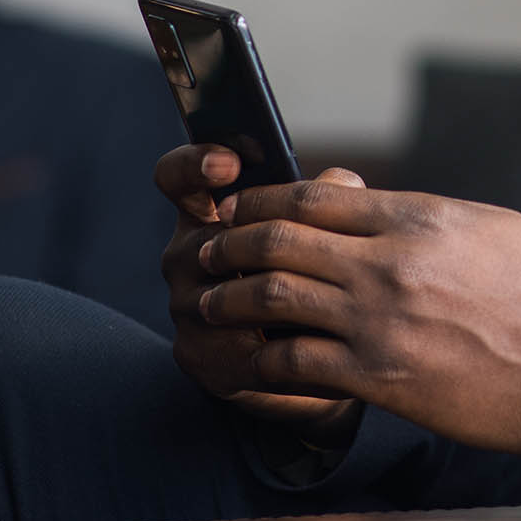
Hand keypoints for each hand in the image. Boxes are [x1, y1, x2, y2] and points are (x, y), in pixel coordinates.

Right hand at [155, 144, 362, 439]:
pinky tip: (312, 344)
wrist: (320, 357)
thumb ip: (329, 202)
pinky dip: (273, 344)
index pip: (179, 178)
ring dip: (273, 300)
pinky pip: (228, 345)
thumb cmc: (318, 279)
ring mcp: (185, 305)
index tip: (229, 162)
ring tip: (324, 304)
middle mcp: (186, 254)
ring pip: (219, 295)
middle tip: (306, 255)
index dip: (195, 164)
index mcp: (210, 213)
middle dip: (259, 249)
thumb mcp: (326, 235)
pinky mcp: (195, 352)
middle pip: (204, 239)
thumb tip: (341, 182)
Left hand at [195, 179, 520, 457]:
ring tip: (211, 302)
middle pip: (279, 238)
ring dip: (230, 298)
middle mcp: (392, 263)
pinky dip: (262, 359)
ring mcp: (380, 321)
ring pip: (272, 296)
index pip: (318, 195)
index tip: (239, 206)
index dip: (264, 197)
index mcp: (421, 218)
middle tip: (209, 250)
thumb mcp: (496, 229)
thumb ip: (431, 217)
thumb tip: (385, 210)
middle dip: (230, 241)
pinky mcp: (379, 378)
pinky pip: (293, 362)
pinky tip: (251, 361)